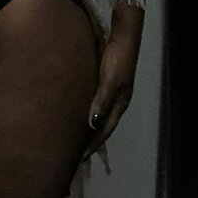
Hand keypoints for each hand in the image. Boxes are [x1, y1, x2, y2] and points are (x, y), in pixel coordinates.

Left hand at [81, 36, 137, 160]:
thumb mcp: (110, 80)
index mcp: (119, 105)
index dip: (93, 145)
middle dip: (90, 141)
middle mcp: (116, 103)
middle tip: (73, 154)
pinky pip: (95, 105)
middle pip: (102, 127)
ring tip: (73, 139)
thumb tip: (93, 125)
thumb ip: (102, 101)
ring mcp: (112, 94)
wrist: (124, 39)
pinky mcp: (105, 84)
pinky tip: (77, 114)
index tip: (79, 158)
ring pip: (98, 117)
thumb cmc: (117, 60)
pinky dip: (87, 114)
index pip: (104, 131)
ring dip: (88, 128)